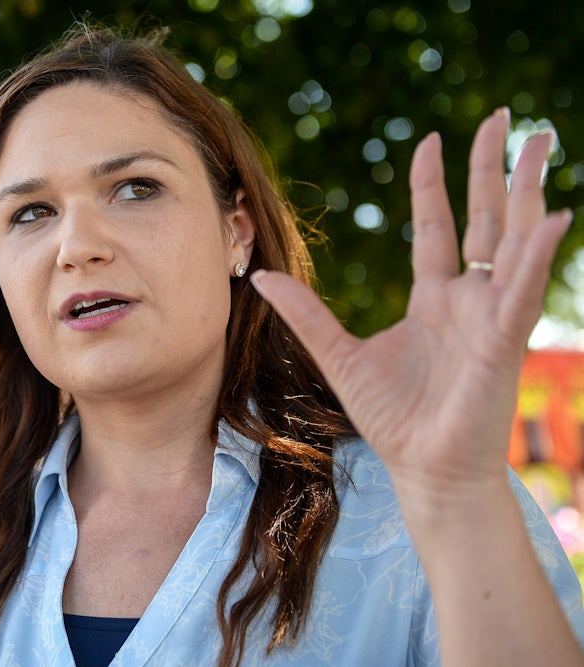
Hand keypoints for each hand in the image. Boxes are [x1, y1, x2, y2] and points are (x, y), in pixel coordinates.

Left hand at [251, 108, 571, 504]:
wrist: (424, 469)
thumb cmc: (392, 418)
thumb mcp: (338, 354)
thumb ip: (305, 313)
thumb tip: (261, 275)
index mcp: (433, 299)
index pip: (436, 229)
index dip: (433, 186)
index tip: (430, 142)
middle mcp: (467, 300)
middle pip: (484, 220)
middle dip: (491, 170)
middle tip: (501, 119)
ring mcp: (490, 316)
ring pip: (513, 240)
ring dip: (525, 190)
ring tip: (538, 140)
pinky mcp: (504, 340)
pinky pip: (522, 288)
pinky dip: (536, 252)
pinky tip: (550, 214)